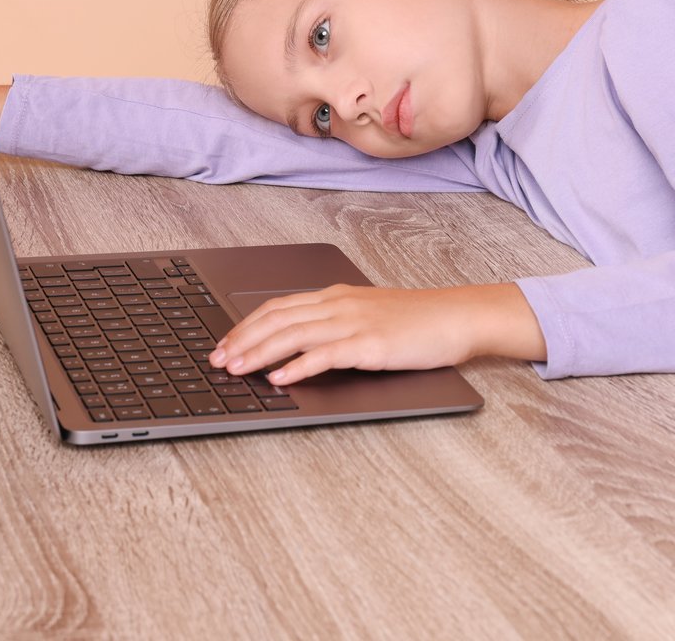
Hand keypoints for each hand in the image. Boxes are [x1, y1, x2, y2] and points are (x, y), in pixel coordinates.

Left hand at [209, 282, 546, 385]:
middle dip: (241, 340)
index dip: (245, 325)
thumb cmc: (417, 321)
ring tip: (236, 369)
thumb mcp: (369, 315)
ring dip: (259, 353)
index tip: (223, 343)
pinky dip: (298, 366)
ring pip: (293, 335)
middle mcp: (339, 305)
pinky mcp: (370, 345)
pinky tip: (280, 378)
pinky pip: (326, 354)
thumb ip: (336, 324)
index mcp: (336, 296)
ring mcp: (354, 323)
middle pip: (277, 318)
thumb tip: (300, 346)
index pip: (278, 306)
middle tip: (216, 361)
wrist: (457, 317)